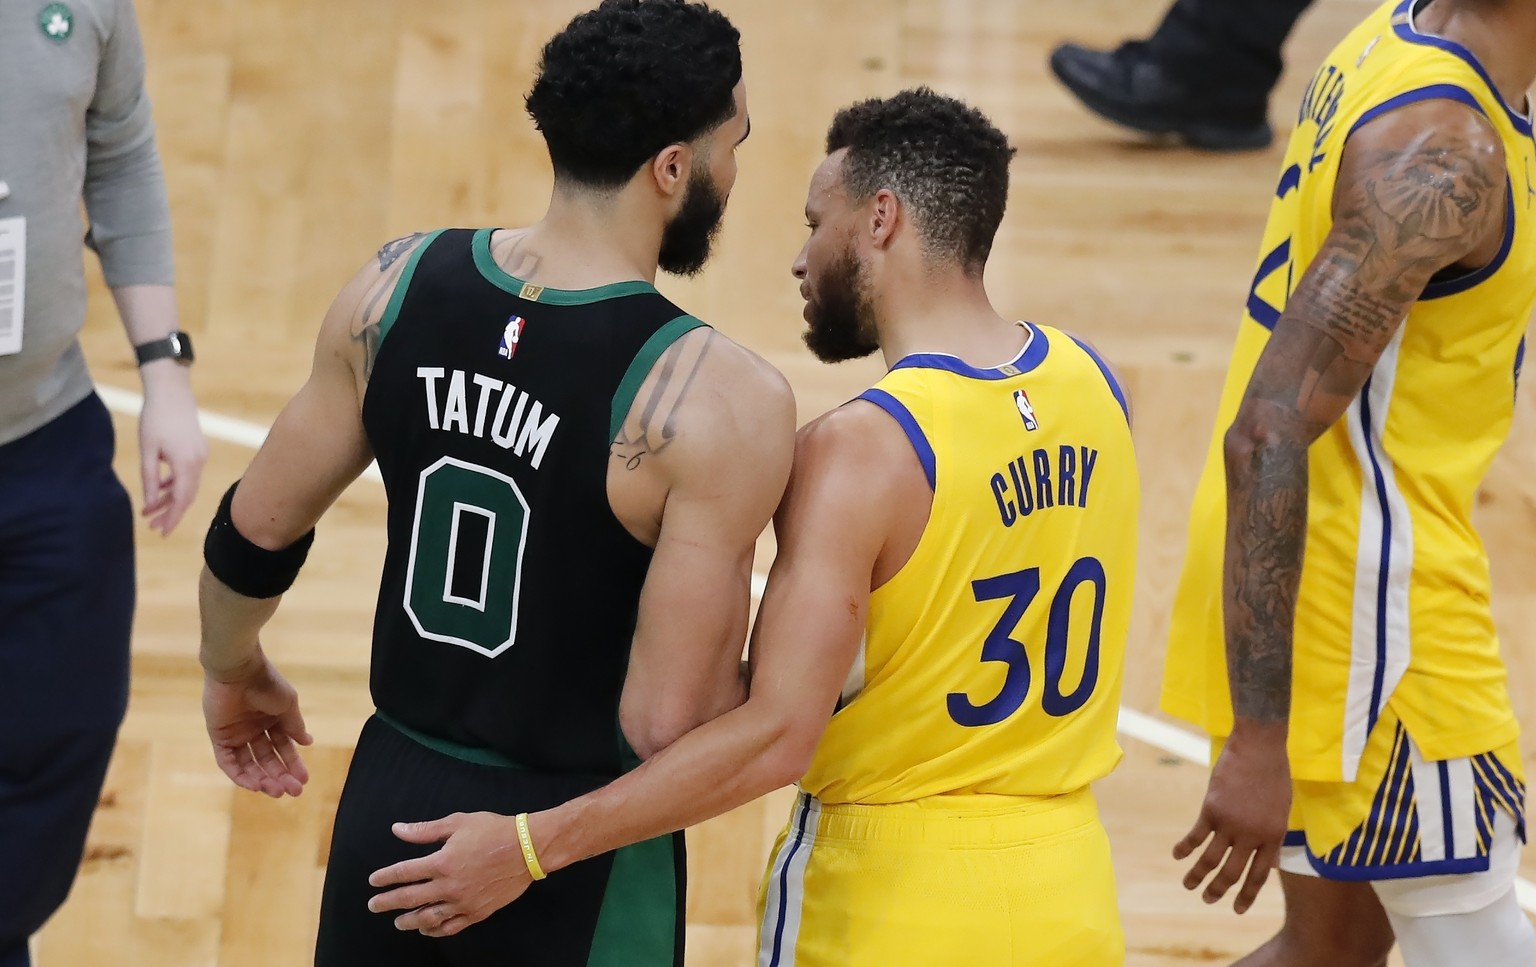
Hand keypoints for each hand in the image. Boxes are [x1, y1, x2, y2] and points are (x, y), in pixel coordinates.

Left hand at [138, 363, 206, 535]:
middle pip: (188, 495)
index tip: (161, 532)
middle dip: (171, 512)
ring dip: (172, 499)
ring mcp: (201, 455)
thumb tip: (150, 503)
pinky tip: (162, 488)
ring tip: (152, 510)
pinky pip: (189, 474)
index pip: (182, 498)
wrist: (172, 391)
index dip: (172, 517)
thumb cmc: (155, 418)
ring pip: (188, 486)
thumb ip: (150, 478)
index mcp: (186, 462)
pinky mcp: (198, 450)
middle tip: (152, 527)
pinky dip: (176, 484)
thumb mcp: (147, 450)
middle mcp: (199, 461)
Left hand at [203, 656, 311, 797]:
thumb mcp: (287, 705)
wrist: (239, 670)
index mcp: (272, 720)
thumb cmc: (266, 682)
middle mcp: (254, 729)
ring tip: (276, 790)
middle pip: (267, 759)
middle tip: (293, 791)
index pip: (283, 748)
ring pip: (250, 764)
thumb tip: (307, 742)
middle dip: (280, 776)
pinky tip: (254, 784)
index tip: (304, 780)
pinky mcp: (219, 737)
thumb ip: (294, 725)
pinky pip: (228, 762)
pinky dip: (240, 774)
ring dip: (262, 779)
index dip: (293, 764)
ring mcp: (236, 734)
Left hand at [368, 812, 533, 936]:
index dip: (386, 877)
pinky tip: (426, 928)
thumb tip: (397, 829)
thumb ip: (425, 830)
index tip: (373, 881)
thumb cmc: (493, 830)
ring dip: (409, 920)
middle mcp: (449, 886)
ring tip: (398, 922)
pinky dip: (435, 930)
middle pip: (410, 898)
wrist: (528, 848)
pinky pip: (451, 927)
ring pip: (428, 917)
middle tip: (373, 906)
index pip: (404, 872)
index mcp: (442, 861)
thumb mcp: (458, 823)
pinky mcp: (477, 912)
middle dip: (388, 902)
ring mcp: (463, 902)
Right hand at [1174, 724, 1290, 912]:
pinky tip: (1176, 855)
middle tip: (1208, 900)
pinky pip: (1196, 835)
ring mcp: (1231, 824)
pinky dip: (1185, 847)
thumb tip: (1274, 863)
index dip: (1247, 895)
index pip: (1259, 875)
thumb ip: (1275, 837)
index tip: (1237, 909)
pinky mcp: (1212, 810)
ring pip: (1211, 859)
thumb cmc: (1274, 775)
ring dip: (1198, 876)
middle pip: (1232, 872)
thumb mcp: (1283, 810)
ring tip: (1189, 886)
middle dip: (1219, 890)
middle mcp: (1252, 836)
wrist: (1259, 748)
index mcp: (1273, 837)